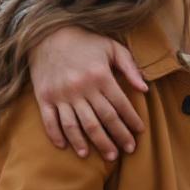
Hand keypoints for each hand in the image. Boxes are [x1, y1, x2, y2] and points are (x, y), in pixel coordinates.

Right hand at [30, 25, 147, 158]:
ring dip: (90, 143)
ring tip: (103, 156)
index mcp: (100, 76)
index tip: (139, 133)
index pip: (120, 105)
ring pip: (77, 125)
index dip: (131, 121)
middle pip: (102, 120)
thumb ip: (130, 67)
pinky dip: (58, 136)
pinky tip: (67, 147)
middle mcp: (81, 88)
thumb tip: (145, 89)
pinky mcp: (44, 97)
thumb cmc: (84, 41)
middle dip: (116, 137)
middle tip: (126, 152)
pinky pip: (51, 121)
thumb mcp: (112, 47)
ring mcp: (61, 95)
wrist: (47, 33)